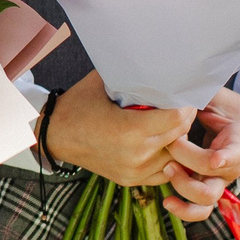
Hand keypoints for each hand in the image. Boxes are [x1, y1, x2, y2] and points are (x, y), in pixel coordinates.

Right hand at [42, 72, 194, 190]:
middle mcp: (136, 154)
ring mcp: (135, 171)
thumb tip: (154, 60)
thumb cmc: (78, 105)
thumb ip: (131, 76)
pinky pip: (163, 171)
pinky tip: (161, 142)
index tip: (184, 95)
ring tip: (171, 123)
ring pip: (176, 156)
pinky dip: (166, 156)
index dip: (185, 105)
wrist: (54, 135)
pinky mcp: (132, 180)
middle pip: (181, 136)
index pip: (178, 119)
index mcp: (130, 130)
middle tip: (183, 105)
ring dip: (178, 140)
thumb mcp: (103, 83)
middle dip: (185, 119)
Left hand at [159, 88, 239, 219]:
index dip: (223, 158)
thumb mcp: (218, 97)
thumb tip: (176, 84)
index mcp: (237, 144)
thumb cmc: (228, 108)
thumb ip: (200, 93)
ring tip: (167, 172)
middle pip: (212, 186)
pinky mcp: (205, 186)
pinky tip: (166, 201)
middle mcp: (229, 168)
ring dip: (184, 192)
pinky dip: (183, 209)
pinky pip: (198, 207)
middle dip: (189, 176)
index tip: (214, 159)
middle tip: (170, 154)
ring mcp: (218, 180)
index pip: (232, 155)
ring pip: (205, 202)